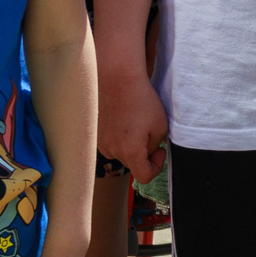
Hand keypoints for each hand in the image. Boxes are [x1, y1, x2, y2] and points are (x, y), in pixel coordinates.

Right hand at [98, 62, 168, 181]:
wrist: (117, 79)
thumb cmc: (142, 101)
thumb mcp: (160, 126)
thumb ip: (154, 146)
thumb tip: (147, 150)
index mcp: (130, 153)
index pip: (144, 177)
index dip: (156, 167)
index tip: (160, 149)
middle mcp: (112, 151)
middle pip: (132, 163)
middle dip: (144, 152)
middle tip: (150, 130)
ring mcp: (101, 142)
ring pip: (121, 152)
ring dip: (130, 144)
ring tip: (135, 121)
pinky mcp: (95, 133)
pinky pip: (110, 142)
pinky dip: (118, 135)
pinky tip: (123, 117)